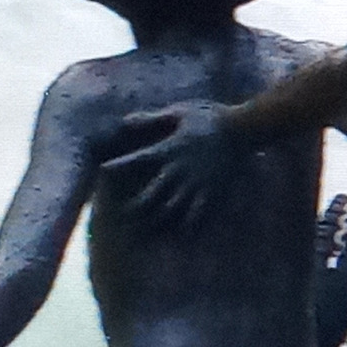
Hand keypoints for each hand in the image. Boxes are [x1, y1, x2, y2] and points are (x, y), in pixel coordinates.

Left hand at [102, 101, 232, 227]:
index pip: (137, 159)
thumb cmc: (210, 117)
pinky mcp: (213, 189)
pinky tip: (184, 234)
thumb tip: (125, 121)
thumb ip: (153, 118)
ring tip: (149, 229)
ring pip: (173, 206)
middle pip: (152, 193)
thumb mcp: (181, 112)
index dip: (119, 166)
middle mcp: (179, 169)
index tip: (103, 171)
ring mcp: (196, 182)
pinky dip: (190, 224)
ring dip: (159, 219)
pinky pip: (199, 211)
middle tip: (125, 215)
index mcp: (169, 149)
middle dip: (137, 206)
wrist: (243, 128)